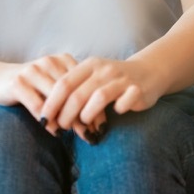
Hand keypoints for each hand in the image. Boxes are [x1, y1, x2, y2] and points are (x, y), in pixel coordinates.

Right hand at [3, 54, 101, 142]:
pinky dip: (48, 121)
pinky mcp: (17, 83)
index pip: (85, 83)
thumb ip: (73, 98)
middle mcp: (49, 62)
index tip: (102, 126)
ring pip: (57, 98)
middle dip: (84, 115)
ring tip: (77, 135)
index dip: (95, 105)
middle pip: (73, 91)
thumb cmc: (31, 88)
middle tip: (92, 134)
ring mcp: (32, 71)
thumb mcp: (54, 88)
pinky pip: (37, 105)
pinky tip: (54, 132)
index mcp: (62, 60)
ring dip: (68, 119)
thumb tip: (97, 124)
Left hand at [39, 56, 160, 138]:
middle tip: (61, 128)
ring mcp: (122, 79)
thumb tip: (49, 114)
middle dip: (65, 115)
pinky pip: (124, 103)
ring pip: (98, 98)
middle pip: (78, 94)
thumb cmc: (113, 79)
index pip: (64, 83)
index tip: (44, 119)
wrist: (149, 71)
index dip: (51, 103)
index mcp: (90, 65)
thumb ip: (74, 90)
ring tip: (83, 125)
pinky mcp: (137, 90)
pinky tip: (114, 114)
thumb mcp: (92, 78)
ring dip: (87, 115)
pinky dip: (117, 110)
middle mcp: (105, 70)